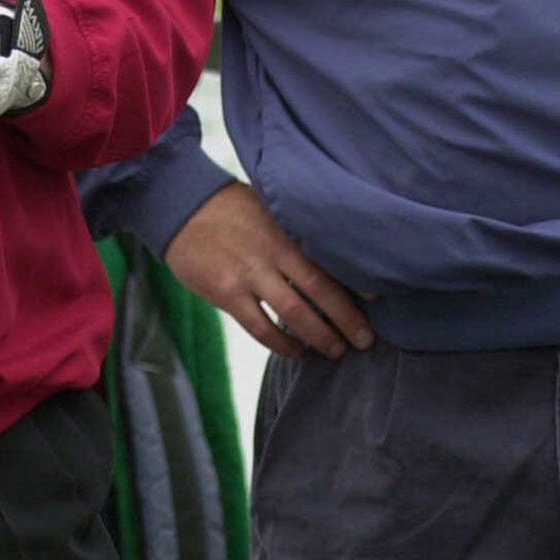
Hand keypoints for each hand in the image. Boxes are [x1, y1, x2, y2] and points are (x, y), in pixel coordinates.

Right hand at [165, 182, 373, 358]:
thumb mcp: (268, 209)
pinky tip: (297, 352)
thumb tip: (331, 257)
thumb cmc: (231, 208)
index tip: (378, 301)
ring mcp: (249, 273)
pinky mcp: (226, 292)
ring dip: (320, 336)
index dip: (355, 281)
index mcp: (287, 229)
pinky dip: (282, 344)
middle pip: (320, 289)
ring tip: (336, 351)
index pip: (329, 257)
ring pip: (294, 313)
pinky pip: (260, 327)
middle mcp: (273, 251)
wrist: (181, 207)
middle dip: (346, 318)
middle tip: (365, 340)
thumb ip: (295, 232)